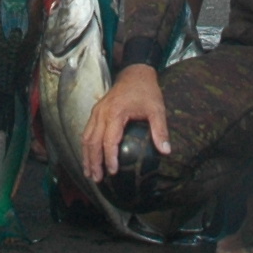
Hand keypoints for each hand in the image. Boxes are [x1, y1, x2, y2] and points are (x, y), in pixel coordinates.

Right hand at [81, 62, 167, 180]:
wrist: (135, 73)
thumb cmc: (146, 91)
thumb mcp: (157, 109)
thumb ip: (160, 130)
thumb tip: (166, 151)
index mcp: (116, 113)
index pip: (109, 140)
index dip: (109, 157)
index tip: (113, 172)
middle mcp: (102, 113)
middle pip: (92, 141)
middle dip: (94, 162)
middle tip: (97, 179)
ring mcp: (96, 112)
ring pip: (86, 138)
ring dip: (87, 157)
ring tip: (89, 173)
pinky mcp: (95, 112)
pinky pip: (86, 132)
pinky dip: (86, 147)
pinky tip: (89, 158)